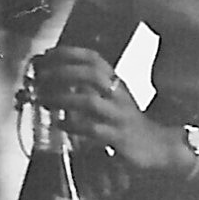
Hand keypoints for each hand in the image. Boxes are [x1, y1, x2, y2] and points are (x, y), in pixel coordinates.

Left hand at [30, 44, 176, 173]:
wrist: (158, 146)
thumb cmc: (126, 121)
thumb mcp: (110, 98)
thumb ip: (87, 88)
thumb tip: (53, 78)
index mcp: (116, 82)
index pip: (94, 58)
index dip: (69, 53)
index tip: (46, 55)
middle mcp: (118, 95)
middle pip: (91, 74)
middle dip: (62, 72)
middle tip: (41, 77)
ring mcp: (119, 116)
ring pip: (89, 101)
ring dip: (62, 98)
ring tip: (44, 99)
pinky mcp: (118, 137)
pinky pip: (92, 129)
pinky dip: (72, 125)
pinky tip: (58, 123)